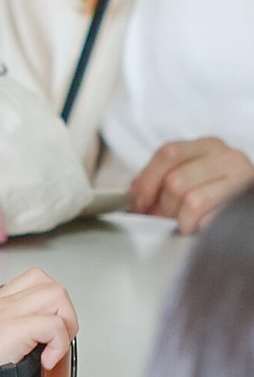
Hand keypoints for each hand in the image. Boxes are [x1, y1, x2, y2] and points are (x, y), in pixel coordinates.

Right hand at [0, 268, 77, 376]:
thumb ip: (9, 332)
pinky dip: (60, 345)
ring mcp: (3, 314)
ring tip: (53, 349)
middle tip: (55, 341)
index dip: (51, 306)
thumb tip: (30, 328)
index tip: (48, 334)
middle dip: (65, 312)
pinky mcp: (11, 330)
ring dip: (66, 324)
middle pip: (49, 283)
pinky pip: (54, 325)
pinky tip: (45, 362)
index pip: (34, 281)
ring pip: (56, 295)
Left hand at [130, 137, 253, 234]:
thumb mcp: (191, 176)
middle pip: (176, 180)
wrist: (249, 207)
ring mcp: (242, 178)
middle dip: (163, 206)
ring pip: (193, 200)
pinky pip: (214, 219)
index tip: (137, 202)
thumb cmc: (219, 192)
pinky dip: (198, 227)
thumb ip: (162, 180)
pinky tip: (197, 229)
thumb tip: (133, 196)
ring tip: (182, 225)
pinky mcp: (248, 202)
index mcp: (207, 146)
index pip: (168, 154)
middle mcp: (227, 157)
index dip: (147, 180)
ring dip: (180, 219)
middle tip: (163, 219)